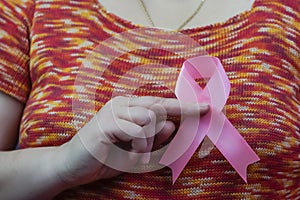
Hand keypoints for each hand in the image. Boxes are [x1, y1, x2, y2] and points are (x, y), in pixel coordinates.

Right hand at [55, 96, 208, 186]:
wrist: (71, 167)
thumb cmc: (106, 157)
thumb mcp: (137, 151)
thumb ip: (156, 139)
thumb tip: (173, 125)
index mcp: (129, 107)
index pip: (162, 103)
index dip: (185, 106)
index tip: (206, 108)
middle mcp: (122, 103)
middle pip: (160, 108)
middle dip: (161, 133)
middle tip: (142, 152)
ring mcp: (113, 110)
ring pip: (152, 119)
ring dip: (148, 143)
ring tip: (132, 155)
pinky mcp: (107, 122)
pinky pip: (138, 131)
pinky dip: (138, 148)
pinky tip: (126, 155)